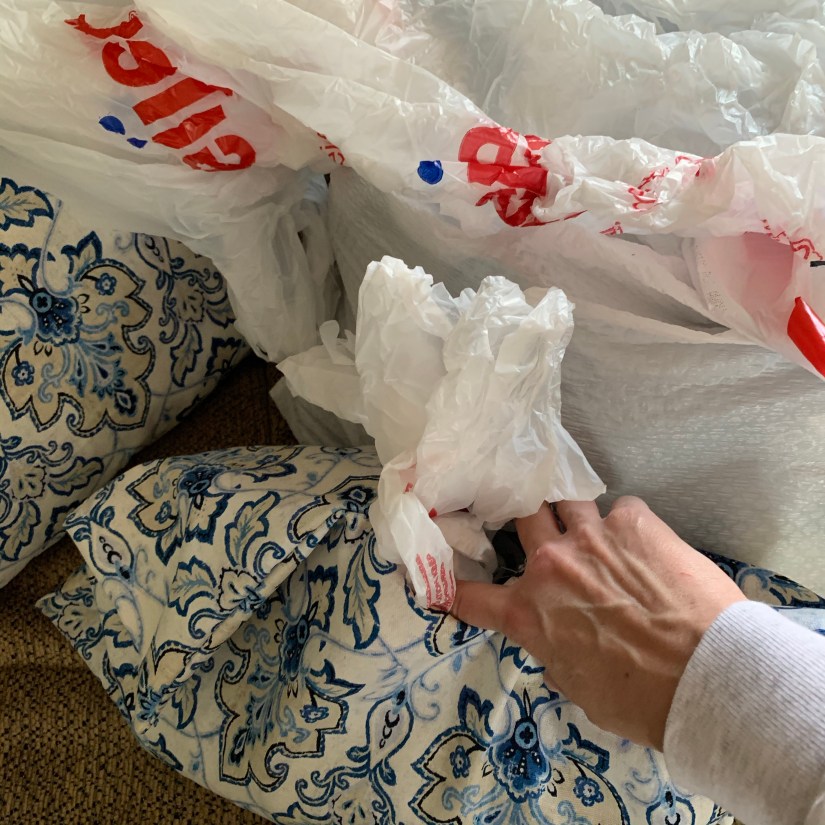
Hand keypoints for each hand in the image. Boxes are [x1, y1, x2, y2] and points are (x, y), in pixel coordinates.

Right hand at [449, 497, 745, 749]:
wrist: (707, 677)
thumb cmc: (642, 700)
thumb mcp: (580, 688)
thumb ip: (557, 653)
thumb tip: (559, 642)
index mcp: (529, 613)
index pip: (471, 597)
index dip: (451, 586)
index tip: (442, 580)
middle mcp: (550, 564)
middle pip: (521, 518)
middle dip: (527, 522)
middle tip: (541, 527)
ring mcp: (590, 535)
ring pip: (566, 501)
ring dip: (576, 516)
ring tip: (596, 527)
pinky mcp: (634, 519)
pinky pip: (620, 509)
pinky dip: (627, 525)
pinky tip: (646, 545)